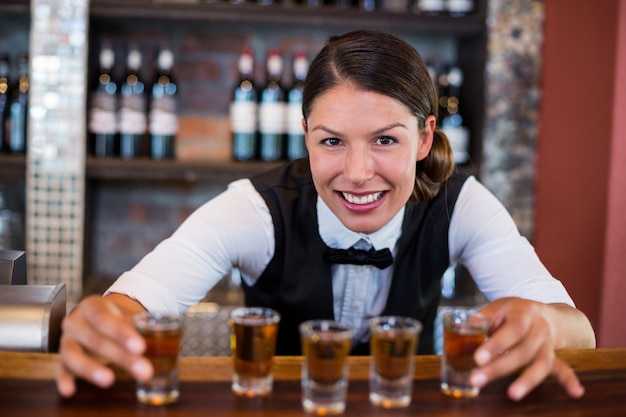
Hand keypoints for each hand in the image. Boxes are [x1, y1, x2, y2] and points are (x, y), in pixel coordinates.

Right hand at [55, 295, 152, 396]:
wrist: (98, 318)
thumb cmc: (116, 319)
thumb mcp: (125, 318)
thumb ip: (136, 330)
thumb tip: (157, 347)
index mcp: (92, 306)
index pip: (105, 319)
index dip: (121, 333)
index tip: (140, 347)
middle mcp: (75, 321)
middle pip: (96, 339)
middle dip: (120, 356)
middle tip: (143, 369)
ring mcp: (66, 340)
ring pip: (75, 355)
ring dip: (92, 369)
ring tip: (109, 380)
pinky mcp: (62, 359)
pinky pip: (61, 370)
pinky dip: (64, 380)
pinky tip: (69, 391)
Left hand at [469, 297, 584, 400]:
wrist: (547, 314)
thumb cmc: (516, 312)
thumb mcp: (499, 306)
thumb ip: (483, 318)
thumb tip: (463, 329)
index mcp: (524, 312)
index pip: (511, 330)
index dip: (496, 344)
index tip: (478, 358)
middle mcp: (540, 328)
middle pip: (522, 351)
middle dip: (499, 367)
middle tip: (477, 379)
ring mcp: (549, 344)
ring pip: (541, 363)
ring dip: (527, 380)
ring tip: (512, 394)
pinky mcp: (555, 357)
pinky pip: (563, 369)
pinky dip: (569, 380)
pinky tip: (575, 393)